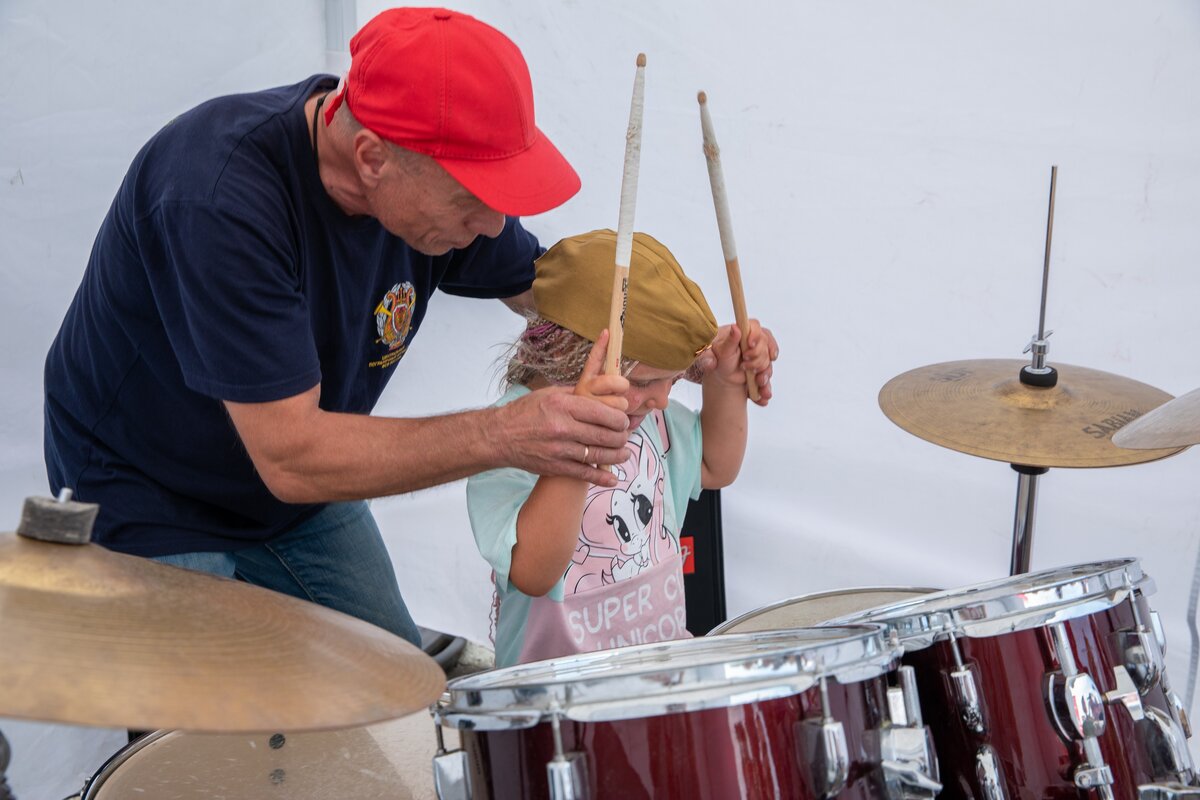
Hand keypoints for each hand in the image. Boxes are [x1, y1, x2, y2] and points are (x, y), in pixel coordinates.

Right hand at [493, 333, 630, 485]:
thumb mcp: (550, 393)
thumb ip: (578, 394)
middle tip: (625, 436)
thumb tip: (605, 392)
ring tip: (624, 454)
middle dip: (622, 437)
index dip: (620, 419)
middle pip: (605, 435)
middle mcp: (563, 427)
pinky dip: (601, 478)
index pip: (603, 413)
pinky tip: (612, 479)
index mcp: (563, 405)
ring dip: (617, 456)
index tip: (624, 420)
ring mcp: (559, 450)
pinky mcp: (555, 467)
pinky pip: (584, 474)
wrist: (500, 436)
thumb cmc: (525, 411)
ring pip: (599, 455)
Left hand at [701, 320, 777, 405]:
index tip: (749, 346)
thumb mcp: (714, 350)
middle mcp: (751, 343)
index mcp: (740, 333)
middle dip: (758, 358)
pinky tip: (762, 398)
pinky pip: (766, 380)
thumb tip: (735, 329)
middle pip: (765, 345)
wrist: (712, 376)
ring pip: (768, 363)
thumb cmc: (710, 358)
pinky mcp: (759, 371)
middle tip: (744, 366)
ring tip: (756, 383)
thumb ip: (726, 342)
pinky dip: (765, 389)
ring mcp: (757, 357)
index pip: (755, 326)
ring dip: (764, 375)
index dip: (755, 335)